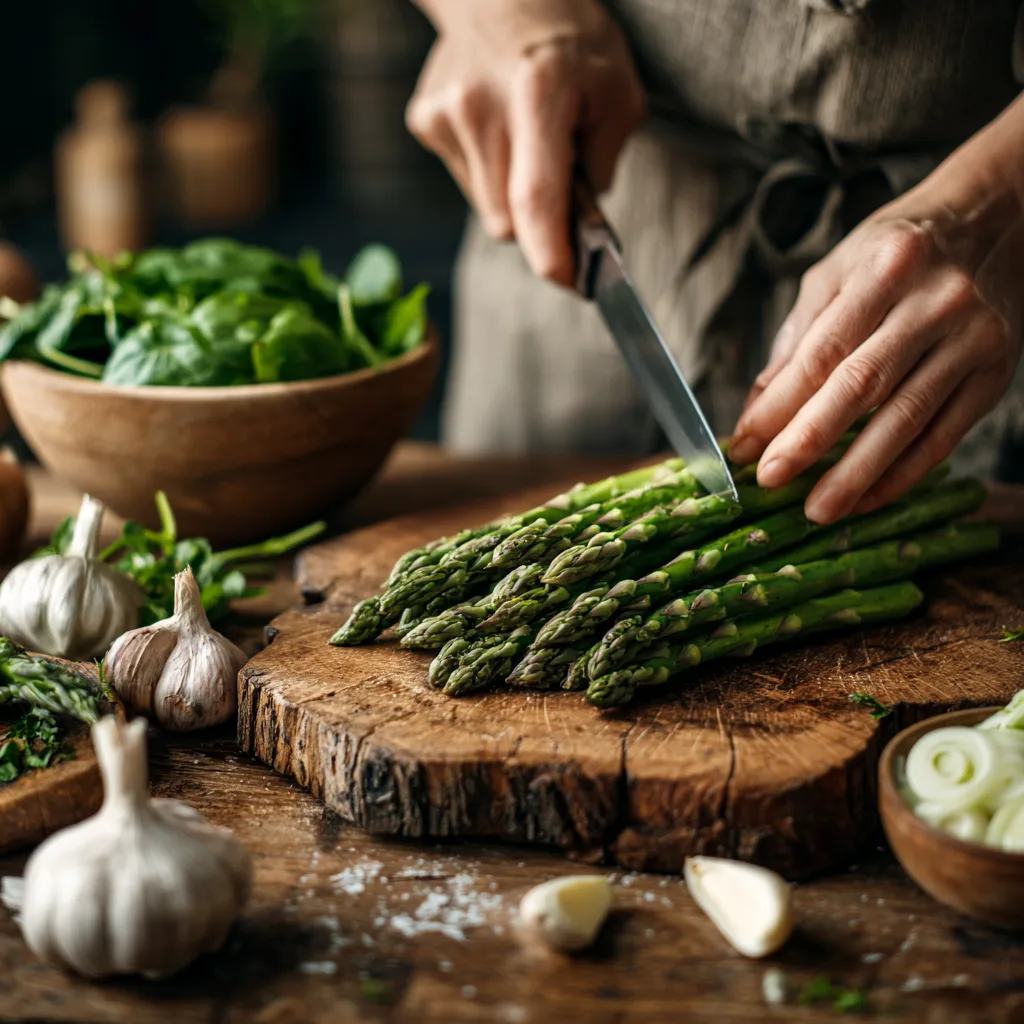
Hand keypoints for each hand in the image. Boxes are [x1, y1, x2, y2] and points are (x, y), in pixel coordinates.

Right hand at [406, 0, 644, 285]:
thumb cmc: (571, 40)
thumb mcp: (617, 94)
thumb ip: (603, 165)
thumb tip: (581, 227)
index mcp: (539, 95)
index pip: (535, 198)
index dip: (550, 253)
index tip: (568, 281)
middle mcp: (482, 107)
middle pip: (509, 220)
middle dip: (538, 221)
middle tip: (559, 181)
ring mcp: (446, 115)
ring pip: (486, 208)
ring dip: (511, 196)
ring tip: (526, 141)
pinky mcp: (425, 121)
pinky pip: (466, 181)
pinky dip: (488, 172)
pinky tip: (498, 128)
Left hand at [729, 122, 1023, 523]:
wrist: (998, 219)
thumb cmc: (901, 249)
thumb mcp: (840, 269)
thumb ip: (799, 335)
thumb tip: (758, 405)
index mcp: (886, 268)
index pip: (822, 351)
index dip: (779, 404)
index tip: (744, 443)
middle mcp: (935, 302)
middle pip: (863, 385)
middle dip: (810, 440)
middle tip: (771, 480)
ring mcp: (972, 340)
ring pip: (906, 419)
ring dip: (857, 472)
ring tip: (818, 509)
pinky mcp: (995, 375)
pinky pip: (944, 436)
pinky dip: (903, 474)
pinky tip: (867, 498)